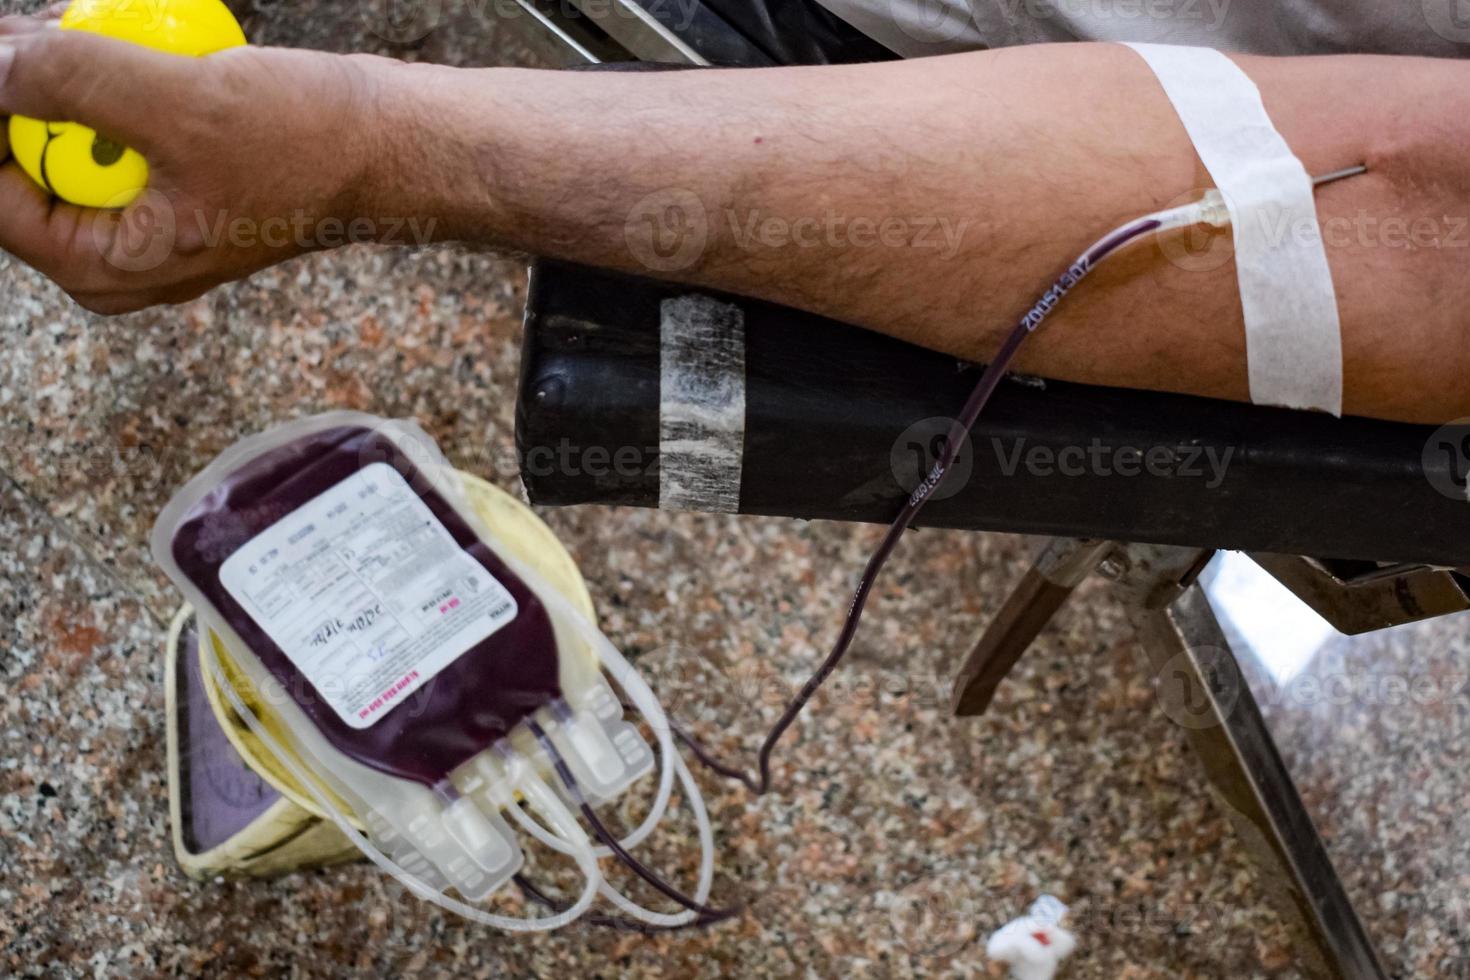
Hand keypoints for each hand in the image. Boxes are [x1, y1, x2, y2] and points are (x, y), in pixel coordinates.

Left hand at [0, 15, 403, 313]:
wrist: (394, 146)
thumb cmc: (309, 147)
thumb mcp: (179, 105)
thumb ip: (66, 81)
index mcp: (103, 267)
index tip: (11, 57)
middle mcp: (115, 253)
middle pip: (19, 160)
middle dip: (32, 90)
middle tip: (59, 34)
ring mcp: (144, 215)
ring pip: (64, 132)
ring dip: (74, 75)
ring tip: (102, 35)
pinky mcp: (172, 177)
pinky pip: (110, 122)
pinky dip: (116, 78)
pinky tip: (143, 47)